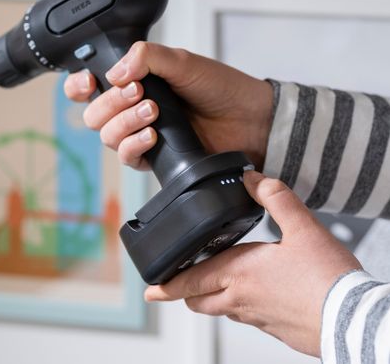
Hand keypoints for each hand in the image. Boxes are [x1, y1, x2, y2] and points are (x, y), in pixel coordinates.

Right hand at [64, 42, 272, 169]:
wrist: (246, 118)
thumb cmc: (218, 87)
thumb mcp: (182, 61)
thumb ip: (146, 57)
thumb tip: (115, 73)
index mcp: (134, 81)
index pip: (90, 86)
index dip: (79, 85)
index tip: (89, 81)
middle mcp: (132, 109)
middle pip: (94, 114)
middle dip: (110, 103)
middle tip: (139, 92)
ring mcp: (141, 133)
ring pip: (107, 136)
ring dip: (124, 122)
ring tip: (152, 112)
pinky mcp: (154, 157)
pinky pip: (128, 157)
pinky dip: (134, 145)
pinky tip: (151, 136)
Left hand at [144, 171, 361, 356]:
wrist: (355, 320)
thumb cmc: (328, 279)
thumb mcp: (303, 227)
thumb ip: (275, 198)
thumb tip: (251, 179)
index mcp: (241, 273)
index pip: (191, 281)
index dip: (168, 285)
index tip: (152, 290)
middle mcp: (242, 299)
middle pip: (199, 302)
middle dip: (184, 293)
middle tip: (175, 285)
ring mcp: (257, 318)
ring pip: (220, 311)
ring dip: (209, 298)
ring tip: (209, 284)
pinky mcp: (274, 330)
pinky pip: (244, 318)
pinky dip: (236, 306)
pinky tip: (251, 293)